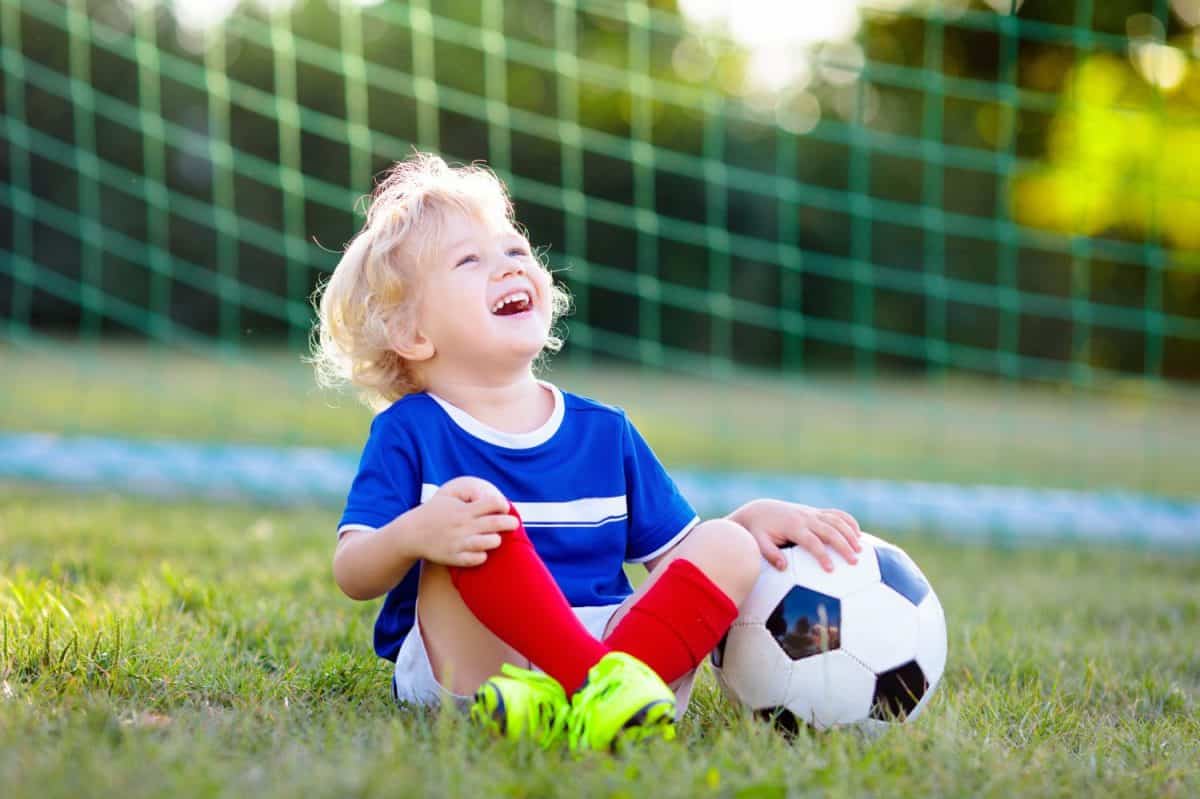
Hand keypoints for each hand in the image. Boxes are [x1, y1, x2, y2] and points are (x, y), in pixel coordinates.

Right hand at [410, 476, 519, 566]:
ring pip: (490, 543)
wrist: (410, 534)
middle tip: (514, 524)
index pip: (492, 503)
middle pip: (496, 523)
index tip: (504, 508)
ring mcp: (459, 543)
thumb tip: (491, 494)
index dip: (503, 504)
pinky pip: (477, 559)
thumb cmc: (433, 513)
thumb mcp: (448, 498)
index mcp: (463, 509)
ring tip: (495, 538)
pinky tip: (481, 551)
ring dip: (496, 540)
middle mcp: (463, 526)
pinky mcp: (454, 557)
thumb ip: (470, 497)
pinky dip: (482, 555)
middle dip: (510, 523)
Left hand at [730, 498, 861, 572]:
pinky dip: (848, 521)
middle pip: (830, 531)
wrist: (759, 511)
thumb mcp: (758, 542)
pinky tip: (858, 533)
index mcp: (793, 526)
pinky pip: (836, 513)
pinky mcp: (815, 512)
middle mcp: (805, 518)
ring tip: (861, 550)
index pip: (812, 542)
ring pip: (836, 521)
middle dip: (843, 546)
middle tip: (854, 562)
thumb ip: (770, 553)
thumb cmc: (758, 531)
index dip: (822, 555)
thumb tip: (783, 567)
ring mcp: (812, 513)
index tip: (831, 570)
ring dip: (850, 534)